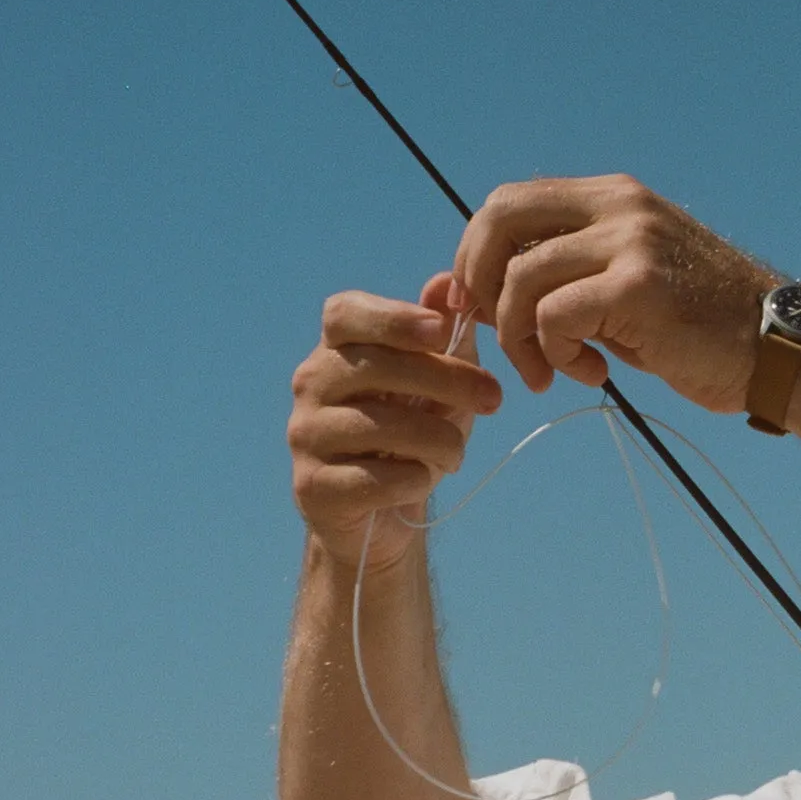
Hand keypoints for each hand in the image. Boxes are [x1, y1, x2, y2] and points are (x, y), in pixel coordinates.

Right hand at [288, 274, 500, 571]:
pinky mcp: (314, 488)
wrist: (382, 517)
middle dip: (445, 379)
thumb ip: (441, 338)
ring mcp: (306, 436)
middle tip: (494, 398)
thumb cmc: (411, 439)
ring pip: (379, 425)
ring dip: (438, 439)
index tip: (439, 330)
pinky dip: (412, 479)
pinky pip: (373, 478)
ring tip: (456, 452)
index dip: (392, 317)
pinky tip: (421, 479)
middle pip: (376, 366)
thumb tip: (446, 282)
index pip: (345, 314)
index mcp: (336, 351)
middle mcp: (310, 385)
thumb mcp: (436, 387)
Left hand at [455, 176, 769, 410]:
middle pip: (500, 218)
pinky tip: (589, 373)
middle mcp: (620, 207)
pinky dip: (556, 352)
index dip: (480, 253)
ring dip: (519, 336)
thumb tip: (489, 292)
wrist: (782, 354)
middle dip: (479, 281)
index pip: (512, 202)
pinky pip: (555, 316)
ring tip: (549, 372)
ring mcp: (630, 243)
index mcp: (616, 199)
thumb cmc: (709, 332)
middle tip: (495, 334)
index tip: (489, 307)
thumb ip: (571, 278)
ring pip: (522, 277)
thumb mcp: (632, 287)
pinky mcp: (637, 288)